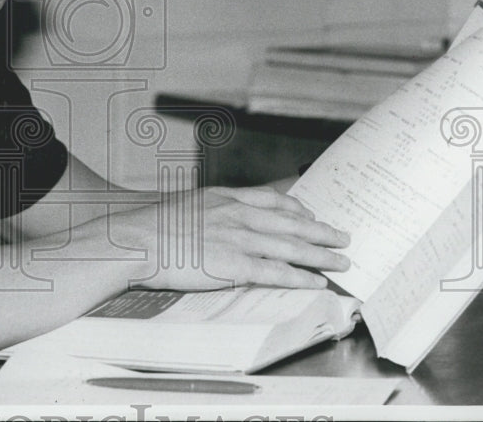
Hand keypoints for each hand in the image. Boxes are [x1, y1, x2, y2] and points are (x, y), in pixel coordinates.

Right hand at [109, 185, 350, 290]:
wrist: (139, 238)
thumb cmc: (154, 226)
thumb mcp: (186, 205)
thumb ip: (209, 211)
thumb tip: (215, 220)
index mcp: (225, 199)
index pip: (271, 201)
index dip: (296, 209)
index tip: (311, 214)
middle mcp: (238, 215)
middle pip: (290, 223)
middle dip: (320, 231)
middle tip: (343, 237)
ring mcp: (239, 239)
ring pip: (291, 247)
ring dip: (320, 256)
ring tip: (341, 262)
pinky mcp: (236, 266)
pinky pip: (277, 272)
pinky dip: (300, 278)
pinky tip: (316, 283)